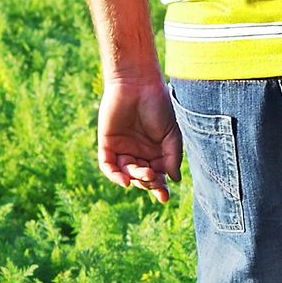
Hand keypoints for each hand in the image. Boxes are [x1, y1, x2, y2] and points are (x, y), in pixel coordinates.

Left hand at [96, 76, 181, 202]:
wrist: (138, 84)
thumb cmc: (159, 106)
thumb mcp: (172, 133)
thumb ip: (172, 156)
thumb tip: (174, 179)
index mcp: (157, 151)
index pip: (158, 175)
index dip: (160, 188)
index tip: (164, 198)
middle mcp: (139, 152)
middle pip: (142, 177)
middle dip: (148, 182)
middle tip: (153, 177)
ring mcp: (123, 149)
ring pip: (127, 173)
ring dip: (135, 177)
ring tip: (144, 172)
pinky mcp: (107, 144)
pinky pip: (108, 166)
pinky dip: (115, 175)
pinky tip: (125, 181)